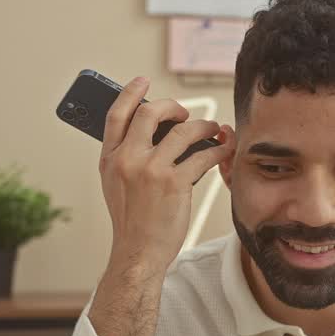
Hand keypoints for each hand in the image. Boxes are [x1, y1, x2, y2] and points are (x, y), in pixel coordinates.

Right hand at [98, 76, 235, 278]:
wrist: (138, 254)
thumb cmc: (132, 222)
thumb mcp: (116, 186)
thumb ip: (127, 158)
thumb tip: (153, 132)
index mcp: (110, 159)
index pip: (116, 115)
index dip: (130, 93)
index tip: (143, 81)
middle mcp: (127, 159)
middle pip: (149, 113)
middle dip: (172, 106)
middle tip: (184, 113)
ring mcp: (150, 169)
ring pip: (182, 130)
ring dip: (202, 126)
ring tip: (212, 130)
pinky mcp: (174, 183)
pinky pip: (203, 155)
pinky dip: (218, 149)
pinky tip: (224, 148)